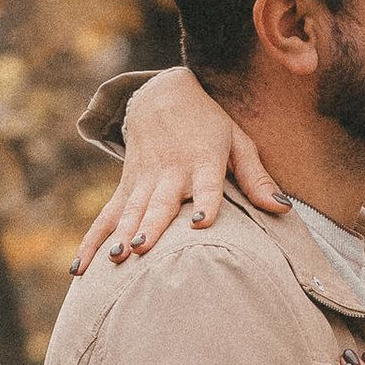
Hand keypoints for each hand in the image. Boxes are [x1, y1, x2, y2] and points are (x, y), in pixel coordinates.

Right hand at [73, 67, 285, 272]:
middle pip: (160, 202)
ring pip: (130, 211)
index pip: (206, 184)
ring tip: (115, 260)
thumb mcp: (237, 142)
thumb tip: (285, 209)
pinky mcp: (126, 186)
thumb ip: (257, 178)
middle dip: (150, 225)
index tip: (200, 223)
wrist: (163, 94)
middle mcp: (171, 171)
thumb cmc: (210, 124)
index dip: (204, 202)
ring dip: (121, 235)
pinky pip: (106, 217)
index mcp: (203, 160)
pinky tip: (79, 270)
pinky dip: (91, 242)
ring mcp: (144, 179)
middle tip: (141, 248)